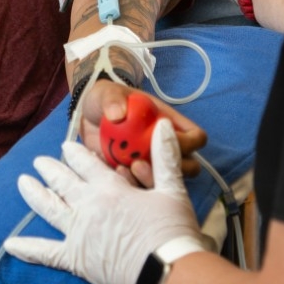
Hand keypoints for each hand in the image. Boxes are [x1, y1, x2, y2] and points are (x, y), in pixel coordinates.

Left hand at [5, 119, 206, 283]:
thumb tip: (161, 124)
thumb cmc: (172, 230)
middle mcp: (88, 206)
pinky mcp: (76, 260)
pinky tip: (10, 244)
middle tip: (39, 160)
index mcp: (109, 187)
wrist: (166, 271)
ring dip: (35, 194)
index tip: (66, 146)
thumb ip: (165, 155)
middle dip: (51, 169)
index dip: (75, 154)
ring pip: (50, 209)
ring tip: (22, 182)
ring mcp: (79, 233)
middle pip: (64, 182)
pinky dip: (27, 248)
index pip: (87, 164)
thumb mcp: (172, 188)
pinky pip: (47, 253)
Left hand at [78, 78, 206, 185]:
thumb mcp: (107, 94)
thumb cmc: (105, 101)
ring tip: (129, 167)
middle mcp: (165, 147)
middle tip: (146, 160)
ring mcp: (151, 165)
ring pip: (167, 184)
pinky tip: (114, 173)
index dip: (189, 142)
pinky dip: (131, 185)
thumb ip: (112, 100)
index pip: (196, 137)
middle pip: (189, 167)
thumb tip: (117, 113)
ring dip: (151, 180)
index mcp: (169, 124)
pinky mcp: (134, 178)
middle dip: (173, 169)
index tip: (163, 140)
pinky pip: (141, 189)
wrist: (87, 118)